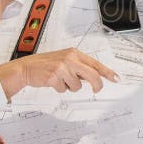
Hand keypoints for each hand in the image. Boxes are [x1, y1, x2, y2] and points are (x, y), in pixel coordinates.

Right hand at [0, 48, 119, 98]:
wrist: (26, 67)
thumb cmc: (46, 64)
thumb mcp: (65, 60)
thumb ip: (79, 66)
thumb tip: (95, 78)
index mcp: (74, 53)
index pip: (95, 63)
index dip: (107, 72)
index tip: (116, 78)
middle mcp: (69, 58)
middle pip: (92, 75)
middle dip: (97, 85)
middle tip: (96, 90)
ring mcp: (62, 67)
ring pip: (77, 86)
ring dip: (70, 87)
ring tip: (60, 80)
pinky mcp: (54, 77)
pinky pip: (64, 89)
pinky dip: (59, 89)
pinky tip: (52, 82)